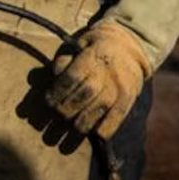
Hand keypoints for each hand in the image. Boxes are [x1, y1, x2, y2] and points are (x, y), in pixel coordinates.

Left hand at [46, 20, 151, 137]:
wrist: (130, 45)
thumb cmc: (96, 46)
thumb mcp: (80, 44)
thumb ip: (66, 59)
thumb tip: (54, 73)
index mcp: (93, 57)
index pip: (72, 77)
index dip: (58, 91)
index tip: (47, 101)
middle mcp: (108, 73)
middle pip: (85, 94)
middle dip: (67, 108)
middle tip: (56, 116)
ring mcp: (120, 87)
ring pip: (100, 108)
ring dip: (83, 122)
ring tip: (72, 129)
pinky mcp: (129, 98)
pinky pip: (119, 116)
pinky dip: (107, 128)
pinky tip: (96, 135)